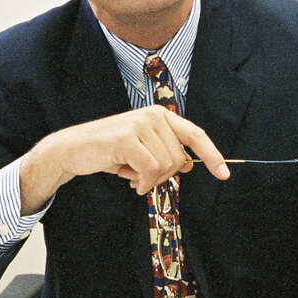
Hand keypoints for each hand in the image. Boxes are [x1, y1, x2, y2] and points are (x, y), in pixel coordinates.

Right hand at [19, 105, 229, 211]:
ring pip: (166, 165)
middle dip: (163, 176)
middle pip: (179, 158)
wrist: (72, 150)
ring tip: (131, 175)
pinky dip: (141, 182)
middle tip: (141, 178)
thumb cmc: (108, 152)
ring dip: (150, 180)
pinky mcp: (127, 138)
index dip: (212, 154)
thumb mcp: (141, 151)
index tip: (225, 174)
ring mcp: (140, 124)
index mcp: (159, 115)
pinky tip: (128, 179)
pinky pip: (150, 169)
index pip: (195, 134)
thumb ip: (165, 154)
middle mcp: (153, 115)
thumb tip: (190, 165)